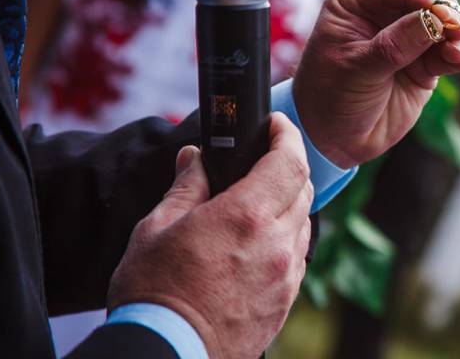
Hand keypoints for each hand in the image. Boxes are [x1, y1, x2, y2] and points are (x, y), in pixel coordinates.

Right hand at [108, 113, 312, 358]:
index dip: (288, 135)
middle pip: (303, 188)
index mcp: (247, 216)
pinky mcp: (284, 302)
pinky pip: (297, 257)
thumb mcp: (156, 228)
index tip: (278, 124)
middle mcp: (277, 243)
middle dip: (288, 166)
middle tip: (264, 158)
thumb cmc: (155, 294)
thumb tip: (195, 157)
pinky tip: (259, 241)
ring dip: (289, 203)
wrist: (167, 354)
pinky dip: (287, 238)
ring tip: (258, 201)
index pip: (289, 160)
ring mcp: (285, 276)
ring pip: (304, 223)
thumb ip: (186, 186)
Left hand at [293, 0, 459, 168]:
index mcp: (354, 2)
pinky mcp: (423, 64)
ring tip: (458, 52)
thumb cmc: (330, 97)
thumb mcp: (357, 68)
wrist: (333, 140)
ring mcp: (406, 38)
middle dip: (444, 11)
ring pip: (441, 24)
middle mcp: (381, 13)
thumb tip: (436, 18)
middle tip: (457, 27)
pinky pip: (447, 54)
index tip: (438, 9)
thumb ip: (395, 44)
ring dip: (455, 34)